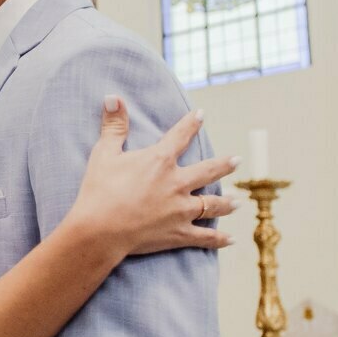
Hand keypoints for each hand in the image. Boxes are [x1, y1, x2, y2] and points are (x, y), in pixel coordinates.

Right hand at [69, 99, 238, 256]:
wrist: (100, 229)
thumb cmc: (100, 190)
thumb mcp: (104, 153)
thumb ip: (113, 125)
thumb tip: (112, 97)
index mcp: (160, 161)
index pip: (180, 136)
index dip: (191, 124)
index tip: (201, 114)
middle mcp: (177, 183)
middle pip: (208, 171)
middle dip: (224, 165)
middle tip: (237, 161)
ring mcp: (181, 210)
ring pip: (212, 205)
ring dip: (226, 202)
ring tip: (238, 201)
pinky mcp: (179, 234)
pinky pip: (205, 237)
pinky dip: (219, 239)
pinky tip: (230, 239)